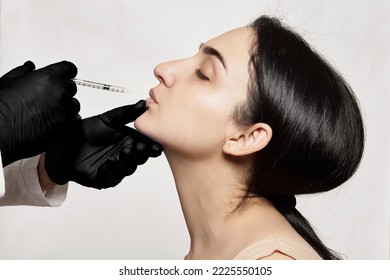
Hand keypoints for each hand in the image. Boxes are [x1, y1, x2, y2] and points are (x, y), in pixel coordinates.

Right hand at [0, 61, 79, 165]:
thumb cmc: (2, 108)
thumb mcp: (9, 82)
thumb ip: (24, 71)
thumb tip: (31, 66)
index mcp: (47, 78)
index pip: (69, 68)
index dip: (66, 73)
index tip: (63, 77)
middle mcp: (59, 93)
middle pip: (71, 87)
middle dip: (62, 90)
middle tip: (48, 99)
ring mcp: (64, 111)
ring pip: (74, 104)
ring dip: (65, 107)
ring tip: (47, 112)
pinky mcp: (66, 127)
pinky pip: (75, 120)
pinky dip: (67, 121)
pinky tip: (52, 122)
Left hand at [44, 100, 162, 188]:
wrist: (61, 144)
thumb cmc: (84, 133)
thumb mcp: (107, 119)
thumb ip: (126, 113)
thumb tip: (143, 104)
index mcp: (128, 142)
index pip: (145, 145)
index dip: (151, 145)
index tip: (156, 143)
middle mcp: (123, 156)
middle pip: (140, 157)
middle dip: (142, 152)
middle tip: (141, 146)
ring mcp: (114, 168)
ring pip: (128, 168)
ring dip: (129, 160)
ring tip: (127, 150)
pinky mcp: (103, 178)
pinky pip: (112, 176)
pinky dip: (114, 169)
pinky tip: (113, 160)